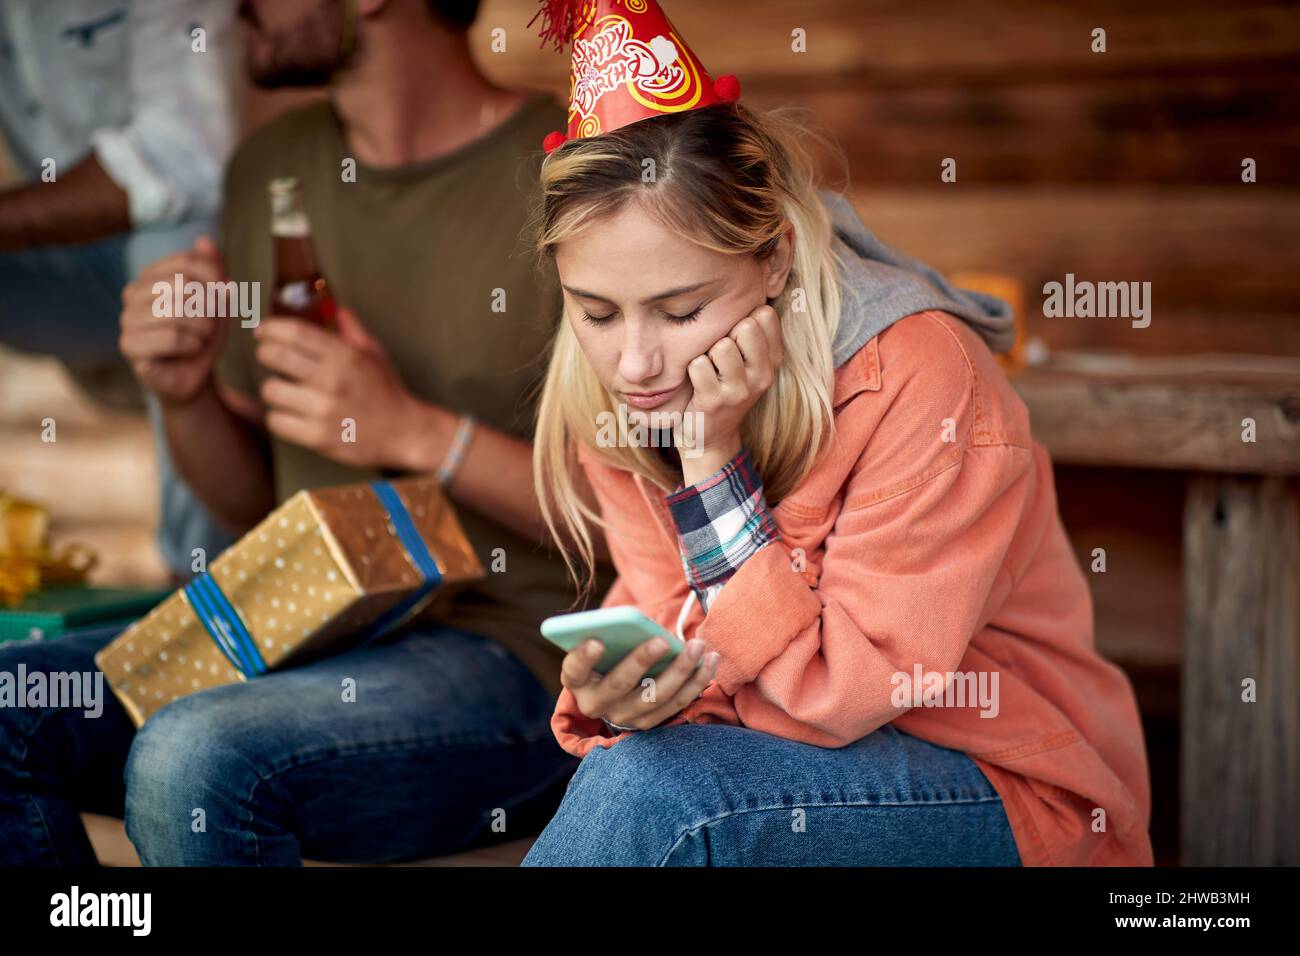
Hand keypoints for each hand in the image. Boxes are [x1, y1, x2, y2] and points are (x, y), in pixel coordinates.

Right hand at [119, 236, 229, 405]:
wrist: (194, 376)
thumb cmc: (203, 336)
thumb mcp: (217, 301)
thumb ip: (214, 271)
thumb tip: (205, 240)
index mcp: (151, 275)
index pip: (187, 261)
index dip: (216, 279)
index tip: (227, 297)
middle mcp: (132, 292)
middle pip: (183, 285)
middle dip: (210, 307)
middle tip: (212, 325)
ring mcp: (127, 319)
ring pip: (178, 310)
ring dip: (203, 328)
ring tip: (202, 338)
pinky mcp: (129, 346)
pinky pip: (171, 338)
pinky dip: (192, 345)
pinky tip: (191, 351)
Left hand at [253, 306, 432, 468]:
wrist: (405, 433)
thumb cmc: (387, 392)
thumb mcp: (375, 355)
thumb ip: (353, 331)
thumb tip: (338, 310)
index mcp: (346, 356)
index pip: (296, 333)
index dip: (272, 328)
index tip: (262, 331)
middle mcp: (333, 380)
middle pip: (275, 357)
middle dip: (266, 353)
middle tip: (269, 357)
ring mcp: (324, 410)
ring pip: (271, 390)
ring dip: (274, 389)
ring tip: (284, 391)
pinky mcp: (318, 437)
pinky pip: (276, 421)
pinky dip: (279, 418)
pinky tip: (291, 415)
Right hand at [562, 635, 720, 730]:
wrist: (614, 693)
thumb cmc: (608, 656)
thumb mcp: (601, 646)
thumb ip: (612, 635)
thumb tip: (640, 622)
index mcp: (578, 680)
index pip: (574, 670)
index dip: (584, 657)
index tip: (597, 641)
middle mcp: (596, 704)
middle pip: (619, 684)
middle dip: (641, 661)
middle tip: (662, 640)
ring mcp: (624, 717)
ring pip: (655, 697)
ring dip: (681, 670)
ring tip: (698, 645)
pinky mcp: (650, 723)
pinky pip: (677, 704)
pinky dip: (696, 681)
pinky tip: (710, 660)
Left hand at [679, 304, 781, 483]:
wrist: (708, 436)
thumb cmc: (722, 387)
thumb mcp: (746, 362)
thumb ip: (751, 331)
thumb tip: (748, 286)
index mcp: (772, 360)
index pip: (764, 315)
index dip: (742, 318)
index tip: (733, 335)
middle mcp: (762, 375)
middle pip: (745, 326)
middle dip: (725, 333)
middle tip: (717, 355)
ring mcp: (740, 390)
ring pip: (722, 345)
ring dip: (707, 353)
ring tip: (707, 369)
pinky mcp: (714, 401)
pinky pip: (699, 365)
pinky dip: (691, 368)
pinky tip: (695, 382)